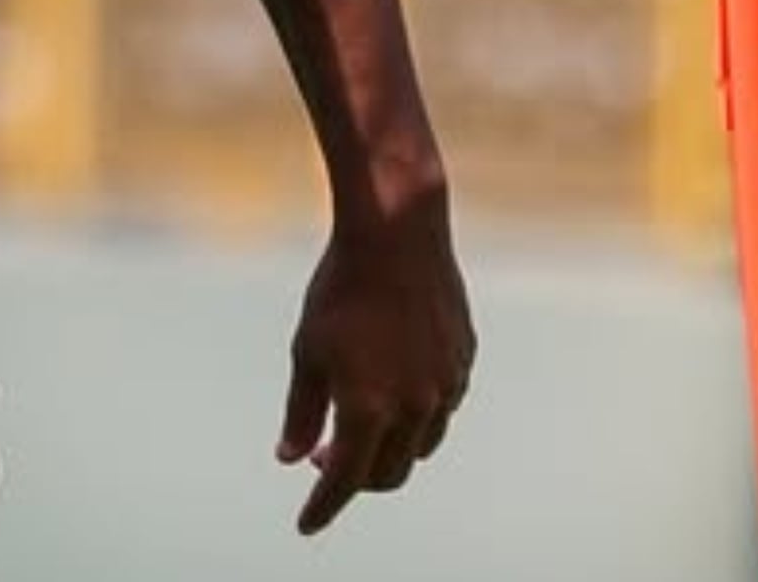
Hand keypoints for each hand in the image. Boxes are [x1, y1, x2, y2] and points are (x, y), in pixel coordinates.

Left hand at [275, 193, 473, 535]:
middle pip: (389, 472)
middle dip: (357, 477)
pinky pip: (443, 407)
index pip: (346, 480)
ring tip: (360, 424)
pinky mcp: (464, 360)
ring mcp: (447, 385)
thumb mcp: (307, 352)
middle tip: (325, 456)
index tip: (307, 524)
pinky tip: (395, 391)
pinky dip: (417, 415)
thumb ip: (302, 412)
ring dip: (390, 448)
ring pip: (421, 444)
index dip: (324, 507)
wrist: (396, 233)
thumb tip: (292, 457)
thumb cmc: (340, 290)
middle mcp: (415, 406)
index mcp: (370, 408)